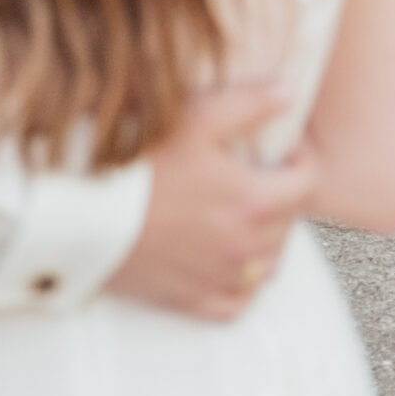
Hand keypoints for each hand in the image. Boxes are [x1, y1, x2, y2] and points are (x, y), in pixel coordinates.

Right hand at [108, 83, 314, 320]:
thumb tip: (289, 92)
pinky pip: (237, 303)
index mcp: (253, 202)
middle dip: (283, 194)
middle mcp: (245, 247)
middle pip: (290, 223)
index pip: (309, 183)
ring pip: (269, 265)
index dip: (302, 158)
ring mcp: (219, 279)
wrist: (84, 218)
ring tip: (244, 215)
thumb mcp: (195, 118)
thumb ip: (248, 104)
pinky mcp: (191, 301)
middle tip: (257, 174)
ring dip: (268, 240)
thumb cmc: (139, 162)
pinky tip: (228, 261)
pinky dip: (243, 284)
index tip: (282, 147)